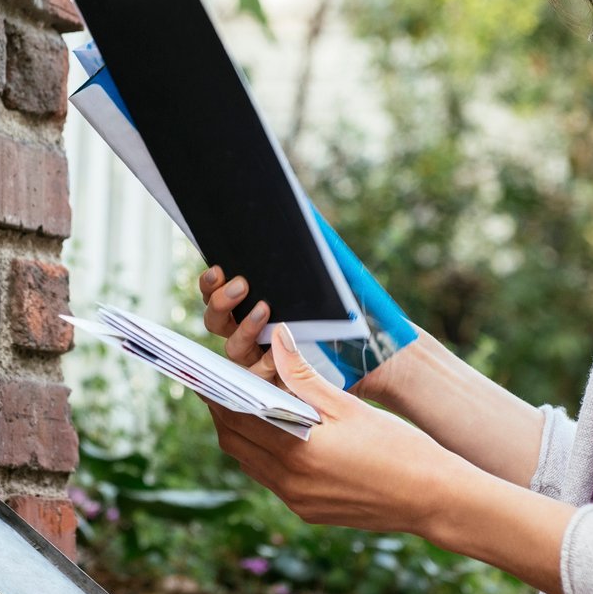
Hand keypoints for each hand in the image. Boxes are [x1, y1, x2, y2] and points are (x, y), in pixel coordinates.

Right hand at [196, 210, 420, 393]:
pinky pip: (261, 377)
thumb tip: (292, 209)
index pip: (217, 292)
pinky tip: (278, 352)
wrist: (382, 354)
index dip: (210, 283)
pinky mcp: (281, 384)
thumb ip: (309, 248)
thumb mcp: (331, 273)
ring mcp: (263, 360)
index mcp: (253, 302)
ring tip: (265, 310)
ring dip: (244, 328)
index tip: (218, 268)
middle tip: (241, 284)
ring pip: (234, 350)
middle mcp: (252, 332)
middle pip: (217, 321)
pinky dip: (267, 363)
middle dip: (222, 301)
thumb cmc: (353, 310)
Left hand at [203, 323, 466, 537]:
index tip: (206, 373)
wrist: (434, 500)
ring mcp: (299, 502)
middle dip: (224, 413)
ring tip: (245, 404)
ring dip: (243, 435)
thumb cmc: (399, 448)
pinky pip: (273, 480)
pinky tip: (278, 433)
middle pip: (237, 444)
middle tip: (220, 384)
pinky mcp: (310, 512)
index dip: (217, 394)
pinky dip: (266, 454)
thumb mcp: (350, 407)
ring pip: (252, 464)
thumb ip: (305, 377)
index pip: (237, 420)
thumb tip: (278, 340)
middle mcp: (290, 484)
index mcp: (297, 454)